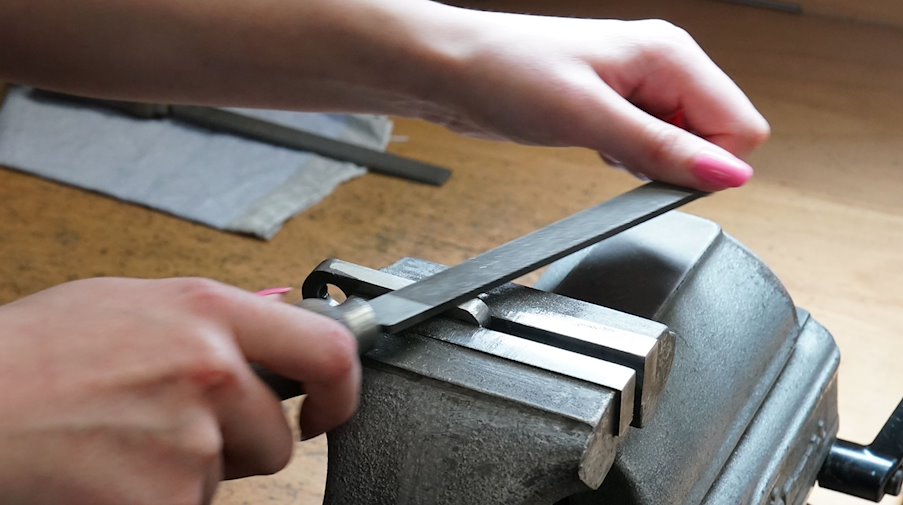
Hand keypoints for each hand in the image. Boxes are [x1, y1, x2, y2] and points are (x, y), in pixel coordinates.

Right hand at [0, 277, 358, 504]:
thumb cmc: (34, 353)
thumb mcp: (130, 304)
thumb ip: (215, 314)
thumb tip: (280, 305)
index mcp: (208, 311)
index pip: (328, 349)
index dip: (342, 390)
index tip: (327, 410)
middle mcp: (212, 368)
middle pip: (275, 437)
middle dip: (237, 446)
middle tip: (172, 431)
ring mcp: (191, 437)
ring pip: (226, 478)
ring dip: (191, 474)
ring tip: (125, 443)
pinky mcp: (167, 497)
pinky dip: (156, 500)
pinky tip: (109, 473)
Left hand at [417, 13, 769, 190]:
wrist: (450, 69)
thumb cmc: (506, 70)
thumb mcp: (588, 117)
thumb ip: (661, 149)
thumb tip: (727, 175)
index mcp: (671, 55)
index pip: (740, 128)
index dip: (709, 164)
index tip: (662, 172)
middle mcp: (662, 68)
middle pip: (713, 139)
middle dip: (674, 162)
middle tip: (619, 150)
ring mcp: (638, 88)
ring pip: (679, 147)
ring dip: (645, 161)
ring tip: (597, 139)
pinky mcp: (613, 108)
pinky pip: (645, 147)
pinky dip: (624, 157)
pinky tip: (591, 142)